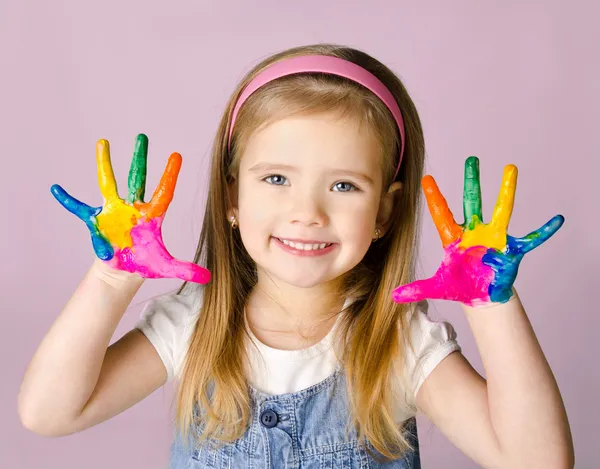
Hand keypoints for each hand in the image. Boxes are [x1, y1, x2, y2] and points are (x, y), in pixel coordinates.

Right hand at [50, 134, 210, 283]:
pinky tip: (56, 189)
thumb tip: (208, 276)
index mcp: (151, 216)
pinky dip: (68, 200)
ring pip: (109, 182)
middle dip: (140, 158)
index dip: (169, 174)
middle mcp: (133, 208)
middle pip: (137, 178)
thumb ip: (185, 268)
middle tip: (143, 136)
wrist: (123, 272)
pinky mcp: (97, 221)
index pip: (163, 191)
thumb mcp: (166, 267)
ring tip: (103, 142)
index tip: (176, 154)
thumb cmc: (144, 264)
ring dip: (106, 163)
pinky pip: (79, 208)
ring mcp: (114, 212)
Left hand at [392, 156, 563, 306]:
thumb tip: (393, 296)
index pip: (441, 214)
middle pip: (472, 201)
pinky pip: (531, 239)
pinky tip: (557, 220)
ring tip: (510, 168)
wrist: (481, 295)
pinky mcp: (511, 250)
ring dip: (506, 190)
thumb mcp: (437, 287)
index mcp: (454, 238)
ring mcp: (494, 238)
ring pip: (501, 209)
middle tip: (471, 158)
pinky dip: (544, 231)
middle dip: (471, 181)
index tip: (425, 178)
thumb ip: (416, 289)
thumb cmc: (460, 285)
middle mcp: (474, 232)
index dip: (434, 197)